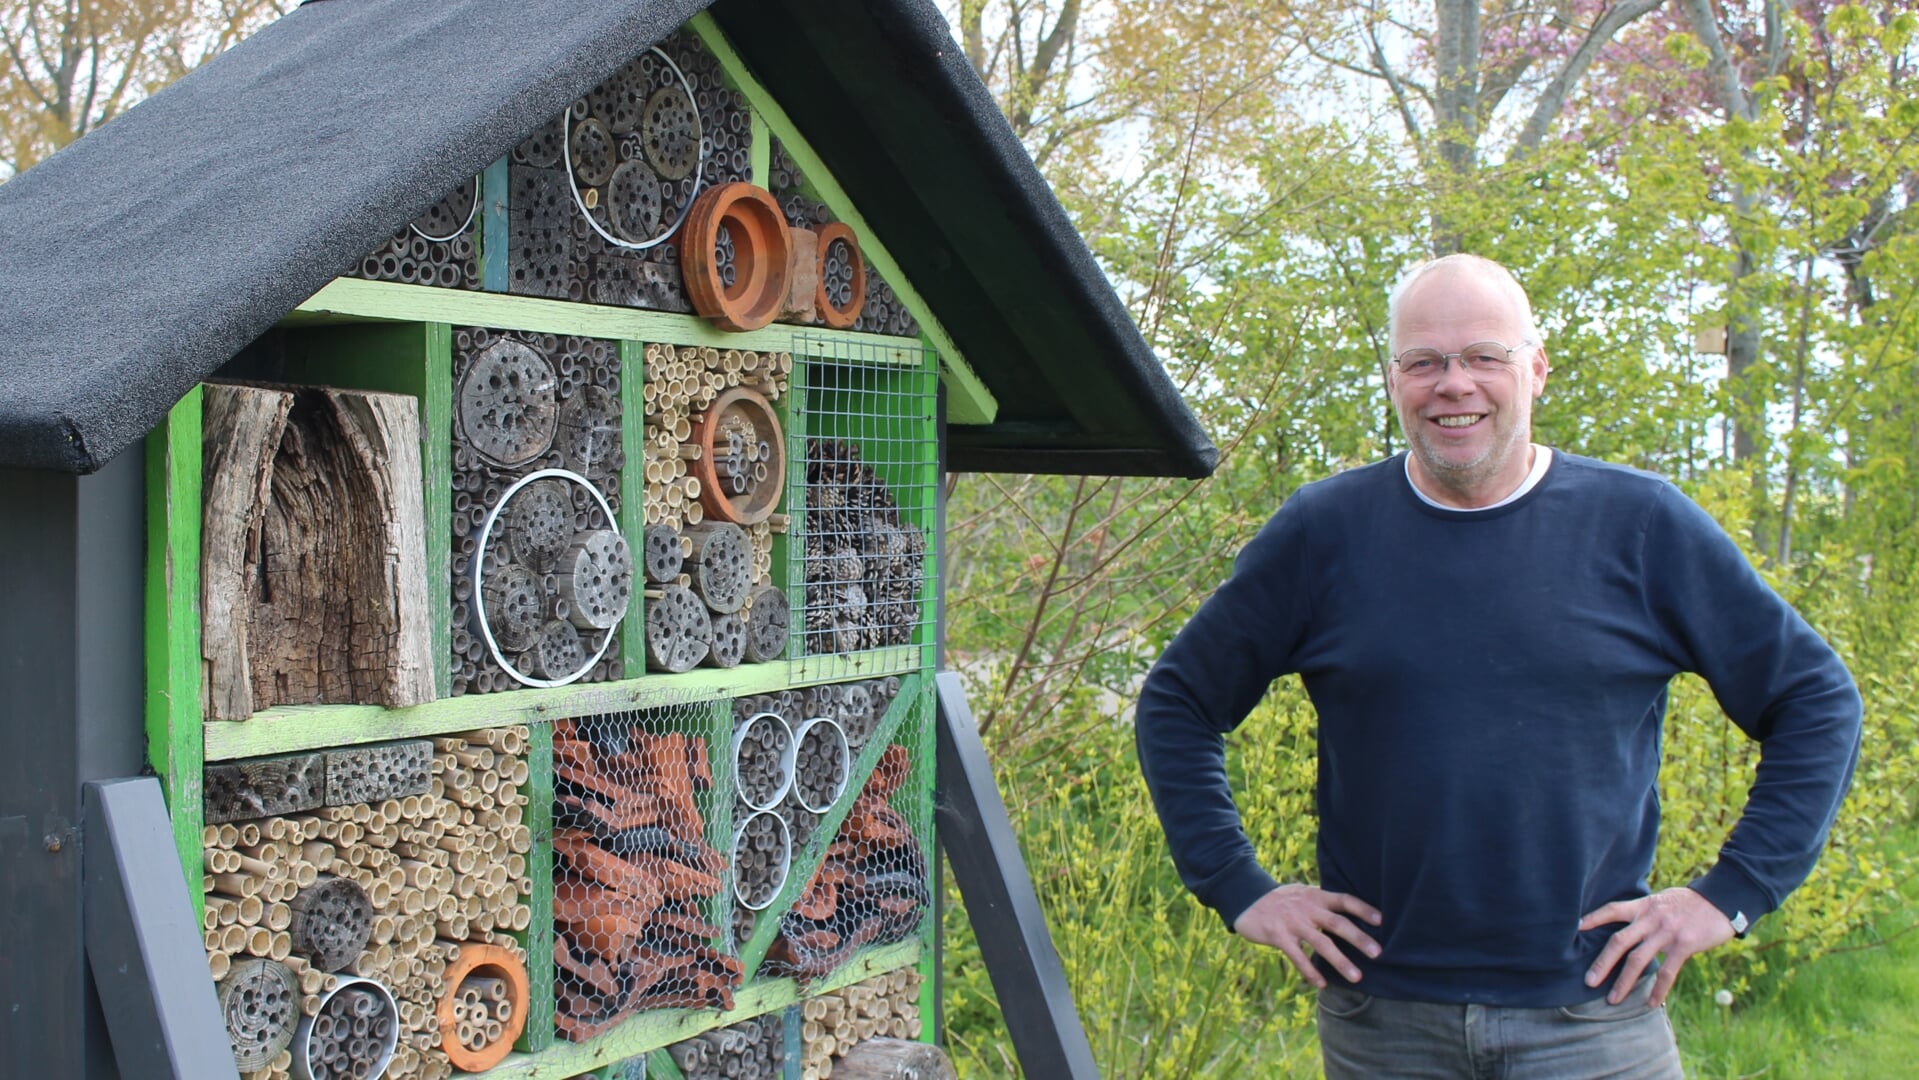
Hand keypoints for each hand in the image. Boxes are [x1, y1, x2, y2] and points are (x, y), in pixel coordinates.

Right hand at [1232, 883, 1382, 987]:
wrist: (1246, 899)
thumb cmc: (1280, 900)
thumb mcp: (1303, 894)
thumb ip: (1323, 902)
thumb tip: (1350, 913)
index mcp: (1316, 896)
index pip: (1344, 900)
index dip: (1363, 909)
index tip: (1381, 921)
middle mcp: (1307, 908)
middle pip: (1338, 923)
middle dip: (1359, 939)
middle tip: (1378, 953)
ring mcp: (1293, 922)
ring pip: (1321, 943)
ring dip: (1340, 961)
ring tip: (1356, 977)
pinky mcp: (1278, 936)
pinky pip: (1297, 956)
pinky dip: (1310, 971)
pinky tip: (1321, 983)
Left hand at [1579, 887, 1735, 1005]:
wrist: (1722, 900)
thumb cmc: (1691, 902)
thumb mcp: (1663, 900)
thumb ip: (1646, 913)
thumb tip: (1631, 926)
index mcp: (1644, 906)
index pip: (1612, 910)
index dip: (1593, 918)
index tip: (1576, 929)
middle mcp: (1651, 918)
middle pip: (1619, 941)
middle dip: (1602, 963)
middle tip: (1588, 981)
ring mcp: (1666, 932)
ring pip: (1638, 960)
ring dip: (1624, 982)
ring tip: (1613, 999)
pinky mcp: (1684, 945)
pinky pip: (1667, 971)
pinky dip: (1658, 989)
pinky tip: (1651, 1003)